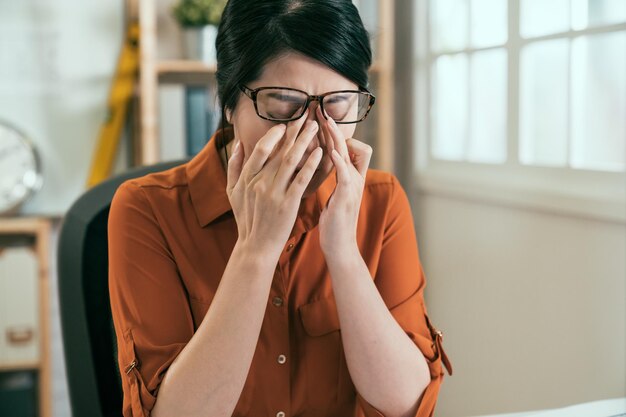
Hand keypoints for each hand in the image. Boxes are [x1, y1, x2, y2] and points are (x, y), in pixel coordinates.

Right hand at [226, 111, 322, 257]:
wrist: (255, 246)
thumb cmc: (246, 218)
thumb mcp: (232, 192)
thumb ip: (234, 167)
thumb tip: (238, 144)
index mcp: (246, 178)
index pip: (260, 149)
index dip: (273, 135)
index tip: (285, 125)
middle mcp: (259, 182)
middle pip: (278, 151)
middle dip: (294, 132)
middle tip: (307, 117)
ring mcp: (274, 193)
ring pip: (291, 160)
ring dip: (304, 142)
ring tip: (315, 128)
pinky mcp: (288, 203)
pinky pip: (301, 179)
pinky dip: (310, 164)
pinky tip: (320, 153)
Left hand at [316, 106, 372, 257]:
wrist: (340, 247)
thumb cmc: (334, 224)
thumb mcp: (334, 196)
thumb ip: (334, 180)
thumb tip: (322, 165)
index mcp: (351, 179)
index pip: (350, 148)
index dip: (337, 135)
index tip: (320, 123)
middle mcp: (355, 179)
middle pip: (351, 145)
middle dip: (336, 129)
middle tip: (322, 113)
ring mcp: (353, 188)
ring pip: (350, 155)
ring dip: (337, 138)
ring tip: (326, 124)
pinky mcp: (346, 198)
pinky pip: (346, 174)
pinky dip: (340, 161)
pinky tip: (330, 152)